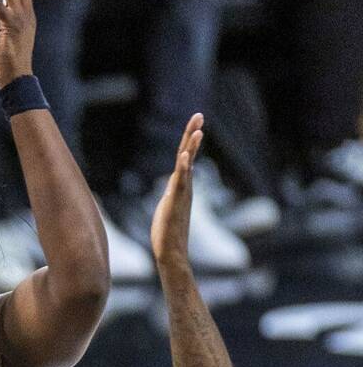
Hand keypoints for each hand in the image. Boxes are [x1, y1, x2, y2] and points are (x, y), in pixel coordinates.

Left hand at [150, 112, 203, 270]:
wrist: (171, 252)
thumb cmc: (167, 232)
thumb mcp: (168, 205)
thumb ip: (172, 192)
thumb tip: (174, 185)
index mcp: (181, 185)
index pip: (184, 157)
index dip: (189, 139)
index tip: (195, 123)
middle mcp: (184, 186)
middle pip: (188, 154)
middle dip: (193, 134)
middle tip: (199, 115)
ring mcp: (182, 193)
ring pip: (187, 165)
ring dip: (192, 146)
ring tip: (198, 130)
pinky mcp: (176, 201)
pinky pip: (181, 181)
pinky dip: (184, 167)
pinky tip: (186, 154)